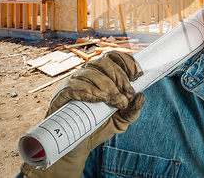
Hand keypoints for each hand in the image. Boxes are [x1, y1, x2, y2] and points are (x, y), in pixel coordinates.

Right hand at [21, 51, 144, 177]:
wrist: (79, 146)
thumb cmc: (100, 127)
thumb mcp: (121, 121)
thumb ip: (132, 110)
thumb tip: (141, 96)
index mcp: (103, 75)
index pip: (113, 56)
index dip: (126, 62)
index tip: (137, 75)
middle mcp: (88, 74)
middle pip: (103, 62)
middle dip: (119, 77)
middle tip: (127, 95)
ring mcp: (74, 82)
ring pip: (90, 72)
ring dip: (107, 86)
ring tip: (115, 102)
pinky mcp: (62, 94)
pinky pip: (75, 85)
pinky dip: (89, 91)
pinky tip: (99, 100)